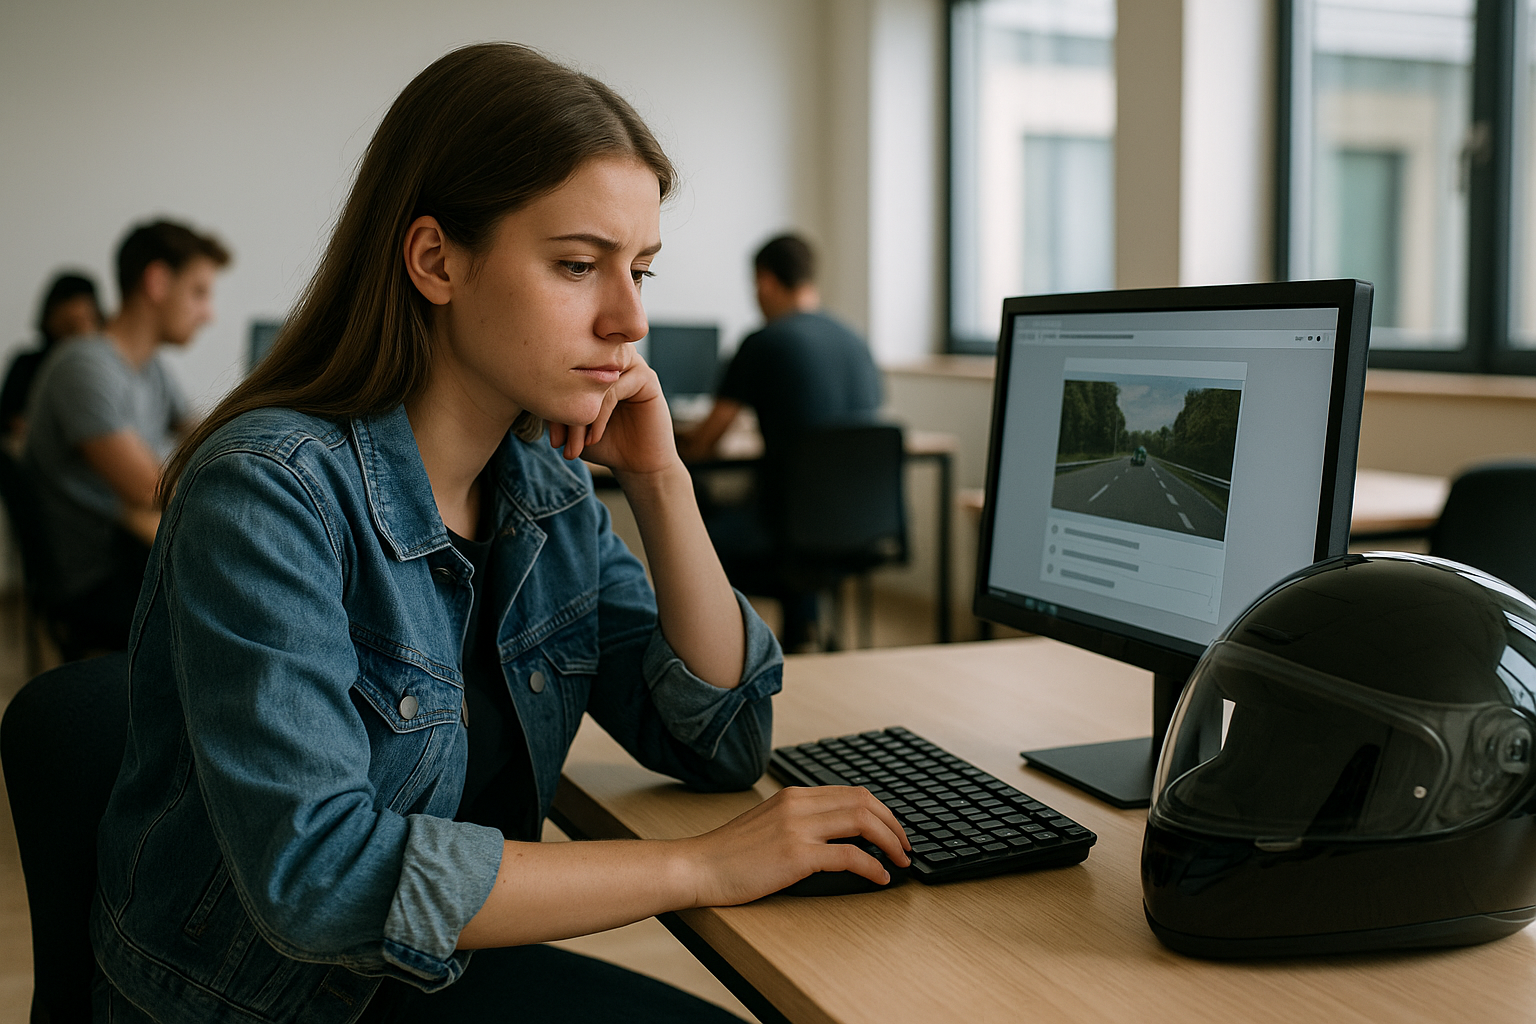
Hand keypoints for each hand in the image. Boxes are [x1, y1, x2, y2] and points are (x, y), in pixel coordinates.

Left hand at [548, 349, 676, 474]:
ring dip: (582, 413)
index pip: (560, 372)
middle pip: (576, 371)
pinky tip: (593, 438)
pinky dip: (600, 415)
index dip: (549, 404)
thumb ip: (554, 407)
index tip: (552, 440)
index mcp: (589, 363)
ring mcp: (629, 364)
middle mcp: (609, 358)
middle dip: (564, 409)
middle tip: (560, 441)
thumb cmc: (602, 442)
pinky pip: (615, 387)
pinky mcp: (646, 377)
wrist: (635, 464)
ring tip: (577, 443)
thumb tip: (533, 397)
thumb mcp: (570, 426)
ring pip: (594, 379)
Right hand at [681, 786, 912, 906]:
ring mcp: (797, 828)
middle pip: (864, 802)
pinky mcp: (796, 855)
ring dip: (890, 843)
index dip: (881, 811)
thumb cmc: (728, 854)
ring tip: (900, 861)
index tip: (892, 830)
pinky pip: (849, 856)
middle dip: (893, 825)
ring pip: (862, 822)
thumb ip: (798, 820)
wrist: (697, 867)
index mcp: (793, 795)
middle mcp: (798, 805)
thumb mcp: (766, 823)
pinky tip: (879, 878)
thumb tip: (835, 833)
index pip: (851, 793)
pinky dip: (872, 867)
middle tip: (905, 846)